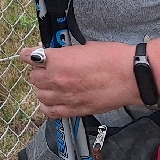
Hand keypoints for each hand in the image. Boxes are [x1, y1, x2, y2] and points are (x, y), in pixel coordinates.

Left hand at [20, 42, 138, 118]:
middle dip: (39, 72)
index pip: (30, 56)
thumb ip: (64, 54)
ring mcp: (64, 97)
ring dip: (44, 89)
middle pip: (33, 78)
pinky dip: (48, 106)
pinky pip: (50, 112)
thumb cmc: (111, 57)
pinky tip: (54, 100)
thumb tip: (56, 56)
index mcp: (58, 60)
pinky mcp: (74, 110)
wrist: (130, 76)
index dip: (29, 54)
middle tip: (49, 68)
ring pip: (40, 95)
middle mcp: (57, 80)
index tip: (29, 54)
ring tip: (54, 84)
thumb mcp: (83, 47)